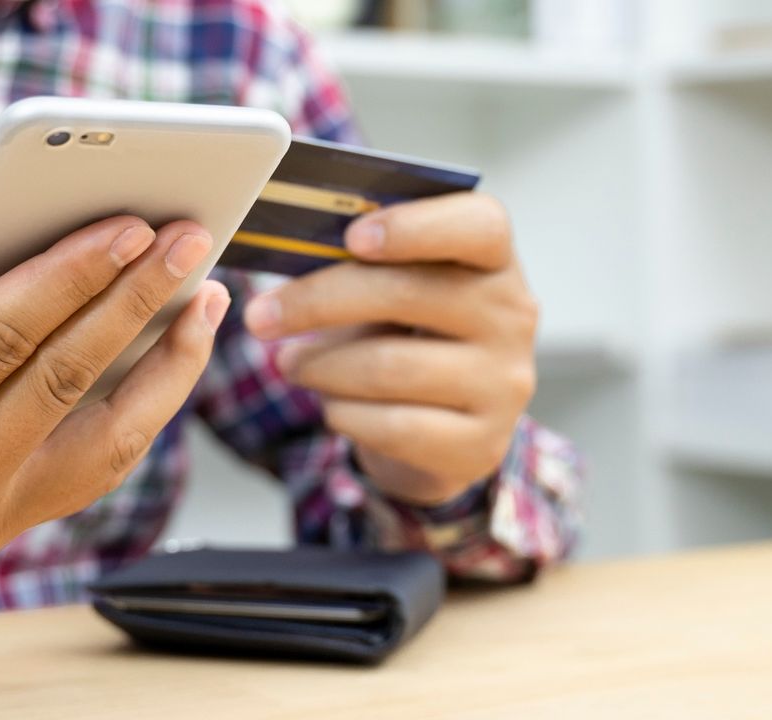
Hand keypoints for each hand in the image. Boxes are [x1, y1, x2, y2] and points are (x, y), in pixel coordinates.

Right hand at [0, 216, 229, 610]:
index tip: (125, 224)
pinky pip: (89, 474)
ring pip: (102, 444)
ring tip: (204, 301)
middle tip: (191, 238)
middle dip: (133, 302)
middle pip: (64, 383)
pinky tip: (163, 363)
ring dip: (163, 368)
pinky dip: (139, 417)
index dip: (65, 277)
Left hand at [243, 193, 536, 505]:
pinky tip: (332, 406)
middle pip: (408, 294)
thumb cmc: (403, 336)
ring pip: (388, 367)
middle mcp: (511, 315)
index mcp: (492, 258)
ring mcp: (503, 383)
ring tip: (289, 364)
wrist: (441, 430)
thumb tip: (281, 253)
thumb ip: (357, 264)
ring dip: (320, 366)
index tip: (353, 237)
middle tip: (260, 317)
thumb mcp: (389, 290)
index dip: (414, 227)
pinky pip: (392, 426)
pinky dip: (344, 414)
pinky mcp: (481, 444)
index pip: (477, 224)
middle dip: (318, 303)